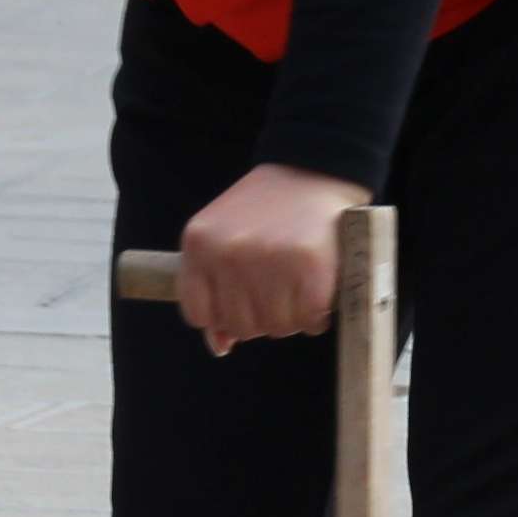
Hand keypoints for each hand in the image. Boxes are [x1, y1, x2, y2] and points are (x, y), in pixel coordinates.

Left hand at [171, 163, 369, 355]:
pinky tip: (318, 292)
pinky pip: (310, 321)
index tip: (244, 297)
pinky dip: (317, 316)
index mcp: (199, 244)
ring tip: (298, 286)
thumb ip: (212, 289)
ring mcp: (269, 260)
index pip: (199, 314)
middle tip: (278, 287)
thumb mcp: (223, 238)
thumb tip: (219, 347)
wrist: (313, 169)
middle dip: (262, 316)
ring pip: (276, 328)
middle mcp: (229, 253)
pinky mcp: (310, 267)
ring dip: (292, 317)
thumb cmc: (266, 210)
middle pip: (241, 326)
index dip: (223, 315)